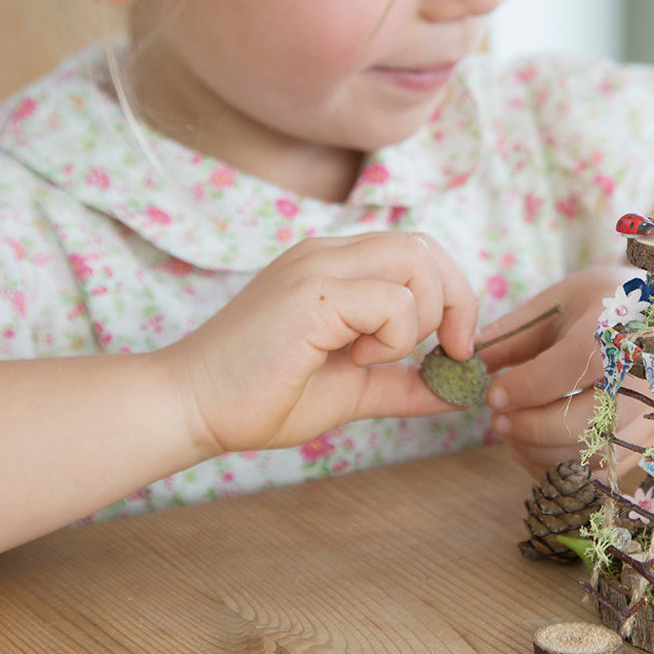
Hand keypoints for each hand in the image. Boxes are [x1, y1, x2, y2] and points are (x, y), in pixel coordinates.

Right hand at [165, 232, 477, 454]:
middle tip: (447, 351)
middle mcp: (328, 254)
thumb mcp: (356, 389)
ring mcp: (317, 267)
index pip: (418, 251)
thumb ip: (405, 384)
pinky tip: (354, 361)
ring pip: (415, 261)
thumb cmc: (265, 395)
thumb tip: (459, 392)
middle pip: (424, 246)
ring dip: (419, 320)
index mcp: (336, 266)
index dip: (454, 294)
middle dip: (456, 300)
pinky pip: (390, 300)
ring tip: (375, 357)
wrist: (194, 408)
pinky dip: (392, 337)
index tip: (455, 348)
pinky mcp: (311, 293)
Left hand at [480, 267, 653, 477]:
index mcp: (621, 328)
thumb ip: (513, 335)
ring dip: (539, 452)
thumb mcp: (557, 305)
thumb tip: (468, 361)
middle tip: (496, 419)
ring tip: (508, 431)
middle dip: (531, 427)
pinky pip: (602, 472)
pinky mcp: (649, 441)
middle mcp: (646, 375)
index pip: (576, 365)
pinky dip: (559, 468)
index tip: (492, 393)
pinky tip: (530, 449)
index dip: (529, 386)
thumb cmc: (602, 306)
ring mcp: (653, 413)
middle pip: (588, 420)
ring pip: (594, 453)